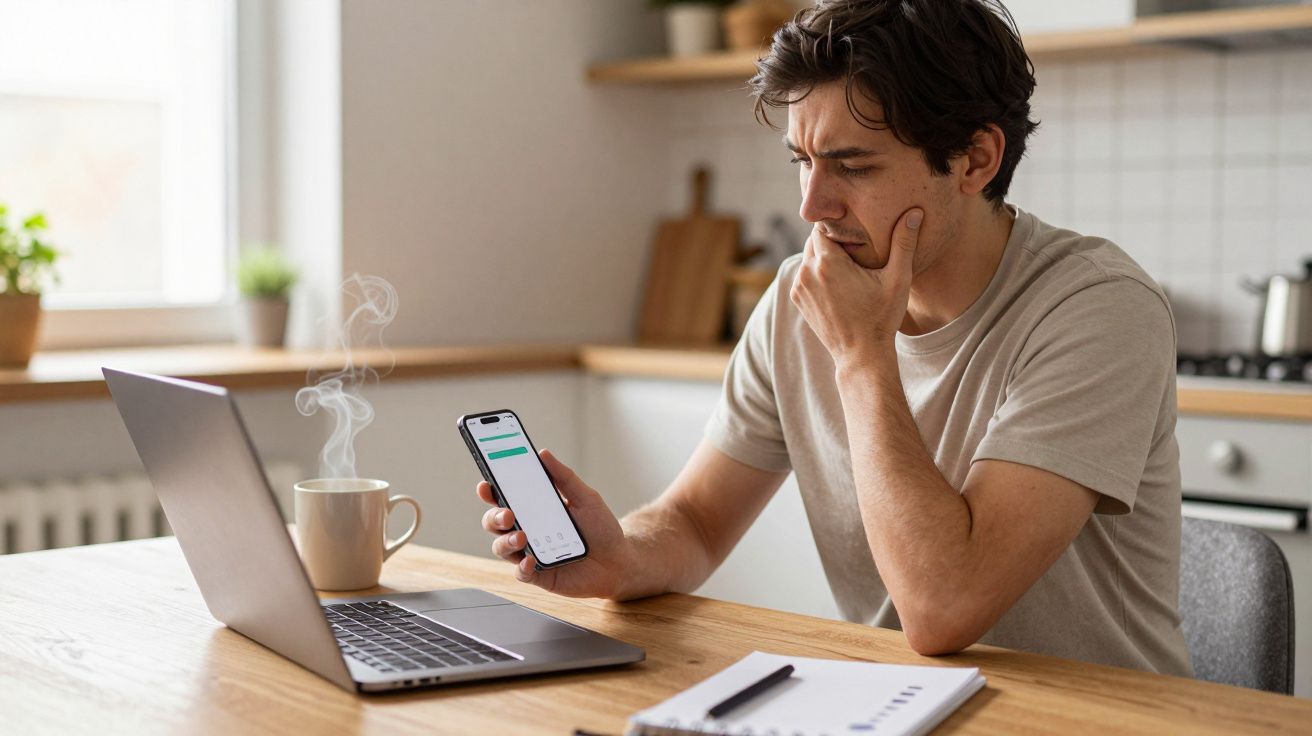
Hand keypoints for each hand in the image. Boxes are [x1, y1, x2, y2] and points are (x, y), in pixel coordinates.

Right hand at [476, 449, 630, 597]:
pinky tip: (531, 561)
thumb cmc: (601, 528)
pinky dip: (522, 567)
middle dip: (494, 517)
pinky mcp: (538, 575)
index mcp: (534, 509)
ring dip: (506, 541)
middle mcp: (527, 530)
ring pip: (501, 547)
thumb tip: (543, 454)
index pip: (504, 498)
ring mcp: (530, 553)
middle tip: (507, 514)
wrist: (619, 561)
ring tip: (522, 536)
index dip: (490, 491)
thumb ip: (564, 478)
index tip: (485, 485)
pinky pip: (521, 573)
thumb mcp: (586, 498)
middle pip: (495, 522)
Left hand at [790, 207, 922, 364]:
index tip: (856, 232)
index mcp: (828, 262)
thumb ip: (904, 243)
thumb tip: (915, 212)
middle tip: (854, 247)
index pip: (823, 226)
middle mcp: (807, 272)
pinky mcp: (798, 298)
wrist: (861, 354)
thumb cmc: (882, 317)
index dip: (839, 226)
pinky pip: (804, 274)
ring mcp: (799, 286)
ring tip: (847, 264)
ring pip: (808, 256)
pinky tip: (838, 281)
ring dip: (823, 256)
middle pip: (814, 240)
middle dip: (831, 240)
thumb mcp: (897, 280)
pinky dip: (817, 272)